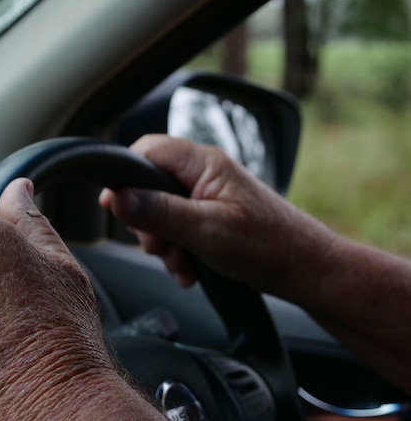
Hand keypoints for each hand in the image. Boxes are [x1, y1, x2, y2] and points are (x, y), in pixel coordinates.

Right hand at [99, 134, 337, 297]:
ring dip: (163, 242)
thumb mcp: (205, 231)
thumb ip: (159, 212)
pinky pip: (178, 227)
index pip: (147, 150)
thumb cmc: (269, 246)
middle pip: (149, 185)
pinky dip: (178, 250)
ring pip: (161, 210)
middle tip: (161, 246)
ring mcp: (208, 194)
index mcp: (204, 163)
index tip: (115, 207)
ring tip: (181, 263)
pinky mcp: (212, 215)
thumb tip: (117, 198)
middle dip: (147, 222)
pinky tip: (190, 269)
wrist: (306, 270)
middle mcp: (204, 173)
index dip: (125, 176)